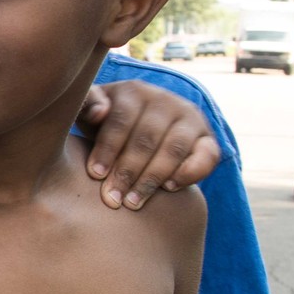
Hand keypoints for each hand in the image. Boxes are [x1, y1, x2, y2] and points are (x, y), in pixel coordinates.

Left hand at [78, 82, 222, 209]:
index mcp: (133, 91)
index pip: (121, 119)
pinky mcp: (208, 139)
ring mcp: (189, 118)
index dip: (108, 147)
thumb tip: (98, 112)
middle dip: (127, 171)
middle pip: (147, 137)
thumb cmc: (104, 125)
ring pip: (173, 148)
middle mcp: (165, 100)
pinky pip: (207, 156)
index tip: (95, 174)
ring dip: (152, 178)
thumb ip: (85, 107)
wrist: (139, 131)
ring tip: (133, 202)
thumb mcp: (89, 114)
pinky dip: (190, 173)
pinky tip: (169, 189)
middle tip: (112, 198)